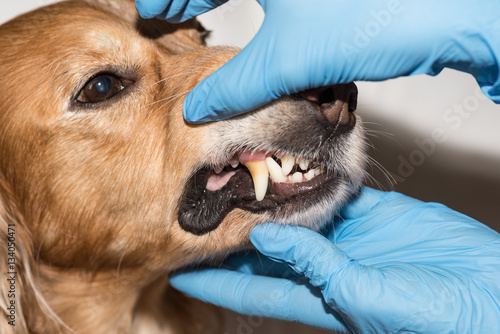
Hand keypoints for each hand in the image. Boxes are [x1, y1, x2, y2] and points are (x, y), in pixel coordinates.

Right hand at [135, 0, 499, 121]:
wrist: (453, 14)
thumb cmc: (379, 14)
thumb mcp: (290, 58)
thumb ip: (238, 85)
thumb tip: (201, 108)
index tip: (150, 10)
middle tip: (172, 12)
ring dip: (227, 0)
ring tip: (204, 20)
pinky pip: (283, 0)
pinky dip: (264, 12)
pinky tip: (262, 32)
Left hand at [170, 188, 499, 332]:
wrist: (485, 294)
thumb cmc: (433, 317)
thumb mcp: (364, 297)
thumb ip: (317, 267)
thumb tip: (268, 238)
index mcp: (316, 297)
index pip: (250, 287)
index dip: (214, 278)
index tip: (180, 265)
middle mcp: (324, 266)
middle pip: (266, 247)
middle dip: (235, 231)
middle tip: (202, 209)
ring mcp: (347, 238)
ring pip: (297, 214)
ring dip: (272, 199)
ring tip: (240, 176)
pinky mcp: (372, 215)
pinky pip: (335, 194)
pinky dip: (315, 180)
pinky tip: (295, 163)